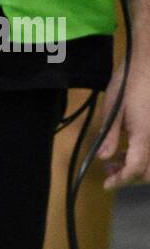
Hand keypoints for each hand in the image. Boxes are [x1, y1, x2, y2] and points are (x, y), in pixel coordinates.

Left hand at [97, 59, 149, 187]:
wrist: (148, 63)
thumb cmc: (129, 82)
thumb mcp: (113, 108)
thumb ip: (109, 136)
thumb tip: (103, 158)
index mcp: (145, 136)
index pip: (136, 170)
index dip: (121, 181)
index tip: (106, 184)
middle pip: (149, 173)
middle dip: (129, 177)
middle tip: (109, 172)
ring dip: (137, 168)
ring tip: (115, 161)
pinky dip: (143, 156)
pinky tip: (129, 148)